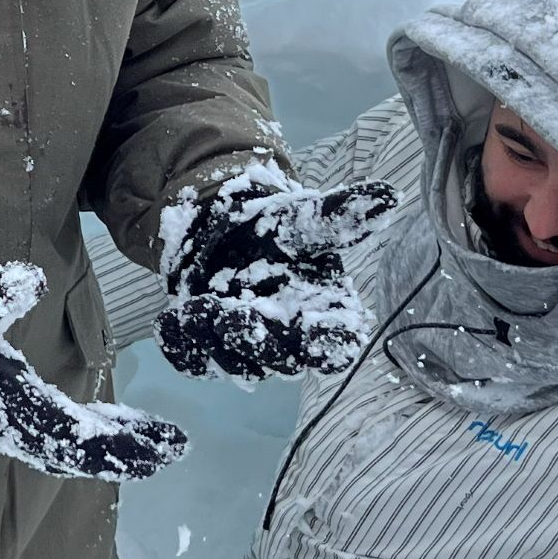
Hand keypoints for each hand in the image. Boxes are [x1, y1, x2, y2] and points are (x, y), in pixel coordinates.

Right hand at [0, 243, 187, 481]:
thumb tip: (29, 282)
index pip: (71, 435)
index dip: (120, 446)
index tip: (165, 447)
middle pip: (69, 450)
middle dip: (120, 451)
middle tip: (170, 448)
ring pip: (54, 446)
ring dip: (98, 446)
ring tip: (142, 438)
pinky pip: (39, 433)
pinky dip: (73, 433)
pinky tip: (96, 425)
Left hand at [157, 169, 396, 382]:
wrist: (221, 231)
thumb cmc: (274, 228)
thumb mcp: (302, 218)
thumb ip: (339, 216)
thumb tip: (389, 194)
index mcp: (323, 312)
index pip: (337, 343)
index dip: (330, 342)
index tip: (315, 328)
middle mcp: (289, 341)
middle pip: (282, 359)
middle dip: (258, 339)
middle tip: (234, 314)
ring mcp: (248, 351)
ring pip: (236, 364)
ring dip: (214, 342)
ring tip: (194, 309)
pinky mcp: (208, 351)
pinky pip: (195, 361)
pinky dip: (180, 345)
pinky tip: (168, 321)